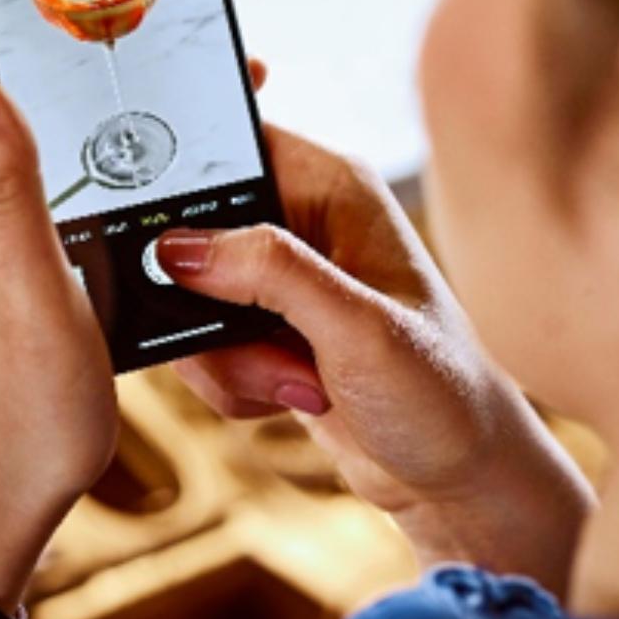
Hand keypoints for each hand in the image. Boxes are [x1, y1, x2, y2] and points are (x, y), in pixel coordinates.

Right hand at [159, 125, 594, 595]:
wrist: (456, 479)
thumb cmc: (442, 393)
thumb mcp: (358, 327)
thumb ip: (271, 274)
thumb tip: (178, 249)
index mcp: (329, 185)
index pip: (227, 139)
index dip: (179, 168)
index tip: (162, 228)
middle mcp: (298, 221)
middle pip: (187, 230)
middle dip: (204, 302)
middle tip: (259, 338)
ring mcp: (274, 279)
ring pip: (183, 299)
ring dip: (224, 356)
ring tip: (297, 379)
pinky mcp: (258, 328)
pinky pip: (198, 345)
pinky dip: (230, 383)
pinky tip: (293, 394)